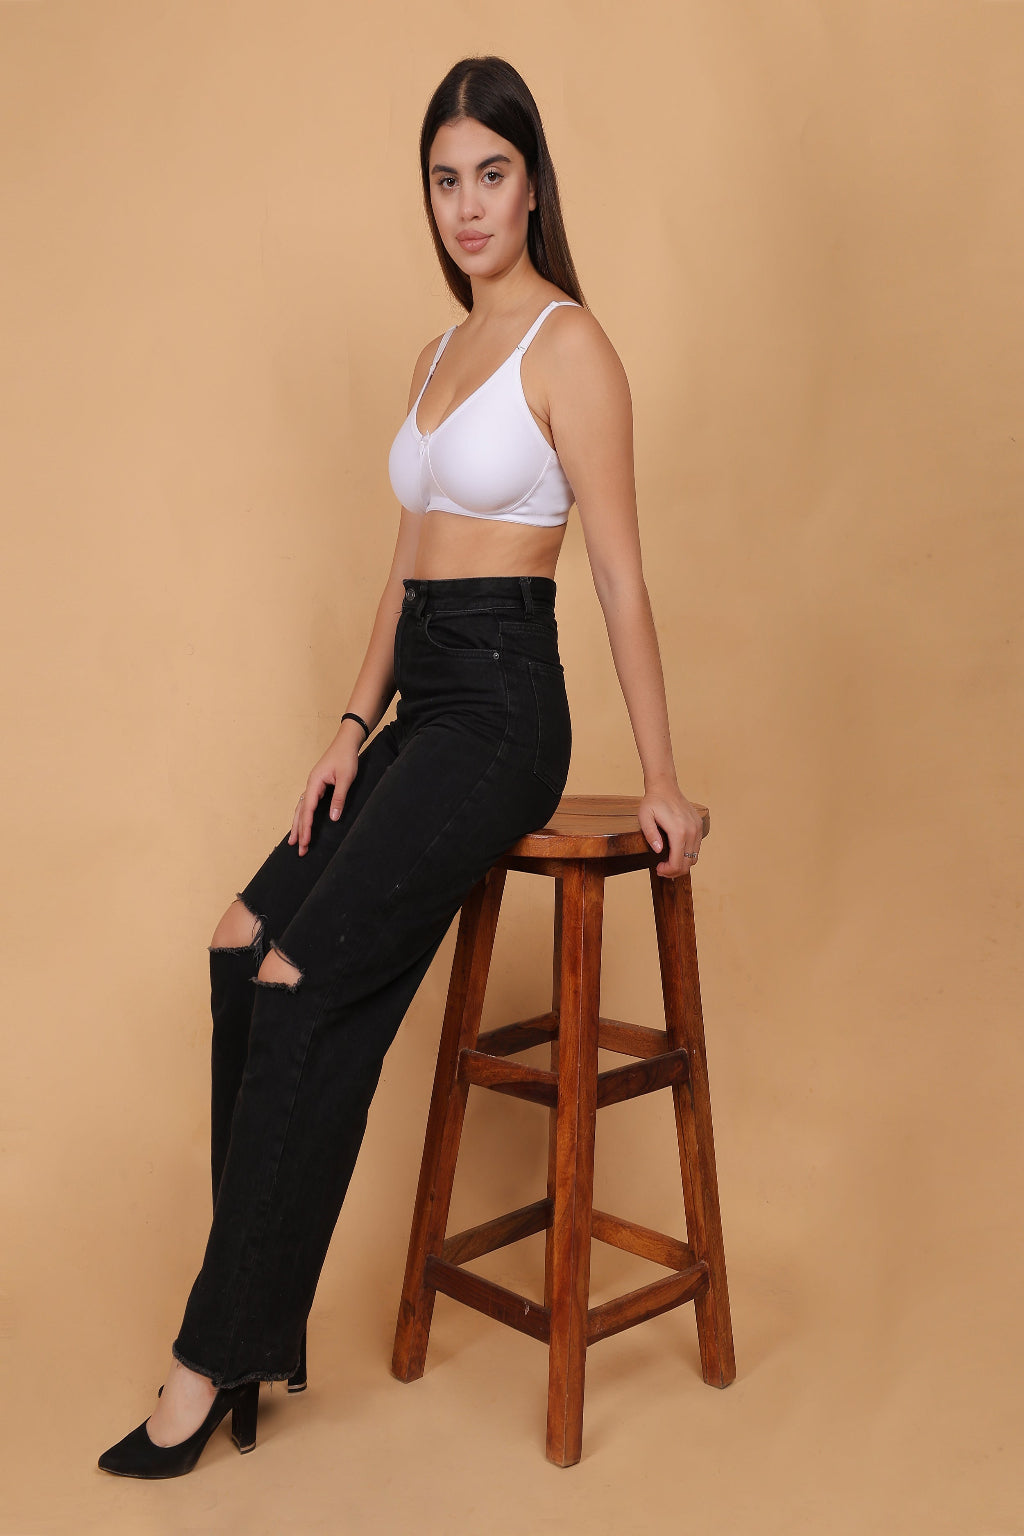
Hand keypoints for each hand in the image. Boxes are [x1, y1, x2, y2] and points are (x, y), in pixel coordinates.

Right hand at [287, 726, 361, 855]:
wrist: (346, 742)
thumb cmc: (346, 758)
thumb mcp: (346, 779)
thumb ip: (339, 798)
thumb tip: (333, 818)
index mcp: (314, 783)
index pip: (307, 810)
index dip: (305, 828)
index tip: (304, 842)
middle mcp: (310, 785)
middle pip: (300, 811)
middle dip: (299, 831)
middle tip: (298, 849)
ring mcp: (313, 785)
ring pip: (302, 808)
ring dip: (298, 824)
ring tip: (294, 840)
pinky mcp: (318, 785)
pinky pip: (307, 803)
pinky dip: (303, 815)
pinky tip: (302, 823)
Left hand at [636, 782, 703, 877]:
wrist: (665, 787)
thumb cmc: (652, 802)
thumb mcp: (644, 817)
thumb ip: (651, 834)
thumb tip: (659, 850)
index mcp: (678, 831)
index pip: (677, 862)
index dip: (668, 871)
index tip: (658, 868)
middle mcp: (691, 831)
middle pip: (687, 863)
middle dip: (674, 871)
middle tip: (662, 869)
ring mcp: (697, 828)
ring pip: (694, 857)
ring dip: (682, 864)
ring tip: (668, 862)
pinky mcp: (699, 826)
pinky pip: (696, 848)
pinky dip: (687, 855)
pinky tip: (675, 852)